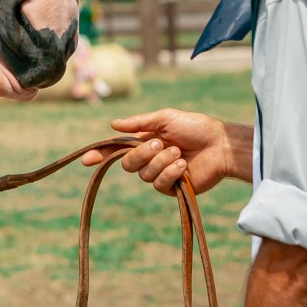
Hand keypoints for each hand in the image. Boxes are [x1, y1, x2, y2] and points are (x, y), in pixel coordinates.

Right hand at [80, 108, 251, 194]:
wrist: (220, 145)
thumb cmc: (196, 127)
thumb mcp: (165, 118)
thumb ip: (139, 122)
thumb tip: (113, 124)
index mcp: (144, 140)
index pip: (117, 149)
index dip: (101, 155)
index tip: (86, 160)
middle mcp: (149, 158)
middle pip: (127, 164)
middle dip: (143, 153)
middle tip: (161, 143)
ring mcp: (160, 174)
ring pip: (144, 175)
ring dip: (162, 161)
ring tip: (179, 153)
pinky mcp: (172, 188)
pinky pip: (159, 184)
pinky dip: (170, 172)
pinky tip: (183, 165)